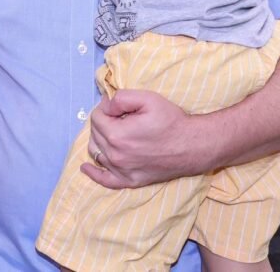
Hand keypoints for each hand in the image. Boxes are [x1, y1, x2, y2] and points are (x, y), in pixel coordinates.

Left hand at [81, 89, 209, 188]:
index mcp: (117, 135)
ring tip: (113, 132)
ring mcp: (122, 171)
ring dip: (100, 140)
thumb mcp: (148, 98)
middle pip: (95, 134)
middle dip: (104, 122)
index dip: (106, 108)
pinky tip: (86, 167)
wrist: (193, 146)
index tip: (119, 107)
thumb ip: (121, 98)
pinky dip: (94, 173)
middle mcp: (115, 155)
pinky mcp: (130, 181)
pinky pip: (105, 180)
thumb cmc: (171, 121)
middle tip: (121, 117)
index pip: (96, 117)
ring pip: (97, 152)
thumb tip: (106, 104)